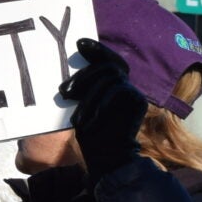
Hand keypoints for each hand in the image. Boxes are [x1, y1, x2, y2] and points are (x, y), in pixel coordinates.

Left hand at [60, 38, 148, 175]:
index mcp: (111, 84)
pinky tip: (89, 119)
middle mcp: (124, 85)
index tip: (79, 44)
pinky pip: (118, 90)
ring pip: (109, 78)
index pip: (106, 60)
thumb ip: (81, 90)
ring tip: (77, 117)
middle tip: (64, 92)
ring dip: (88, 96)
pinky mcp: (138, 101)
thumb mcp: (81, 107)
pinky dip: (101, 103)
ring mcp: (132, 92)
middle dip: (83, 76)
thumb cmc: (91, 134)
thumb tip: (65, 78)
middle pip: (106, 66)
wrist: (108, 156)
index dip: (96, 49)